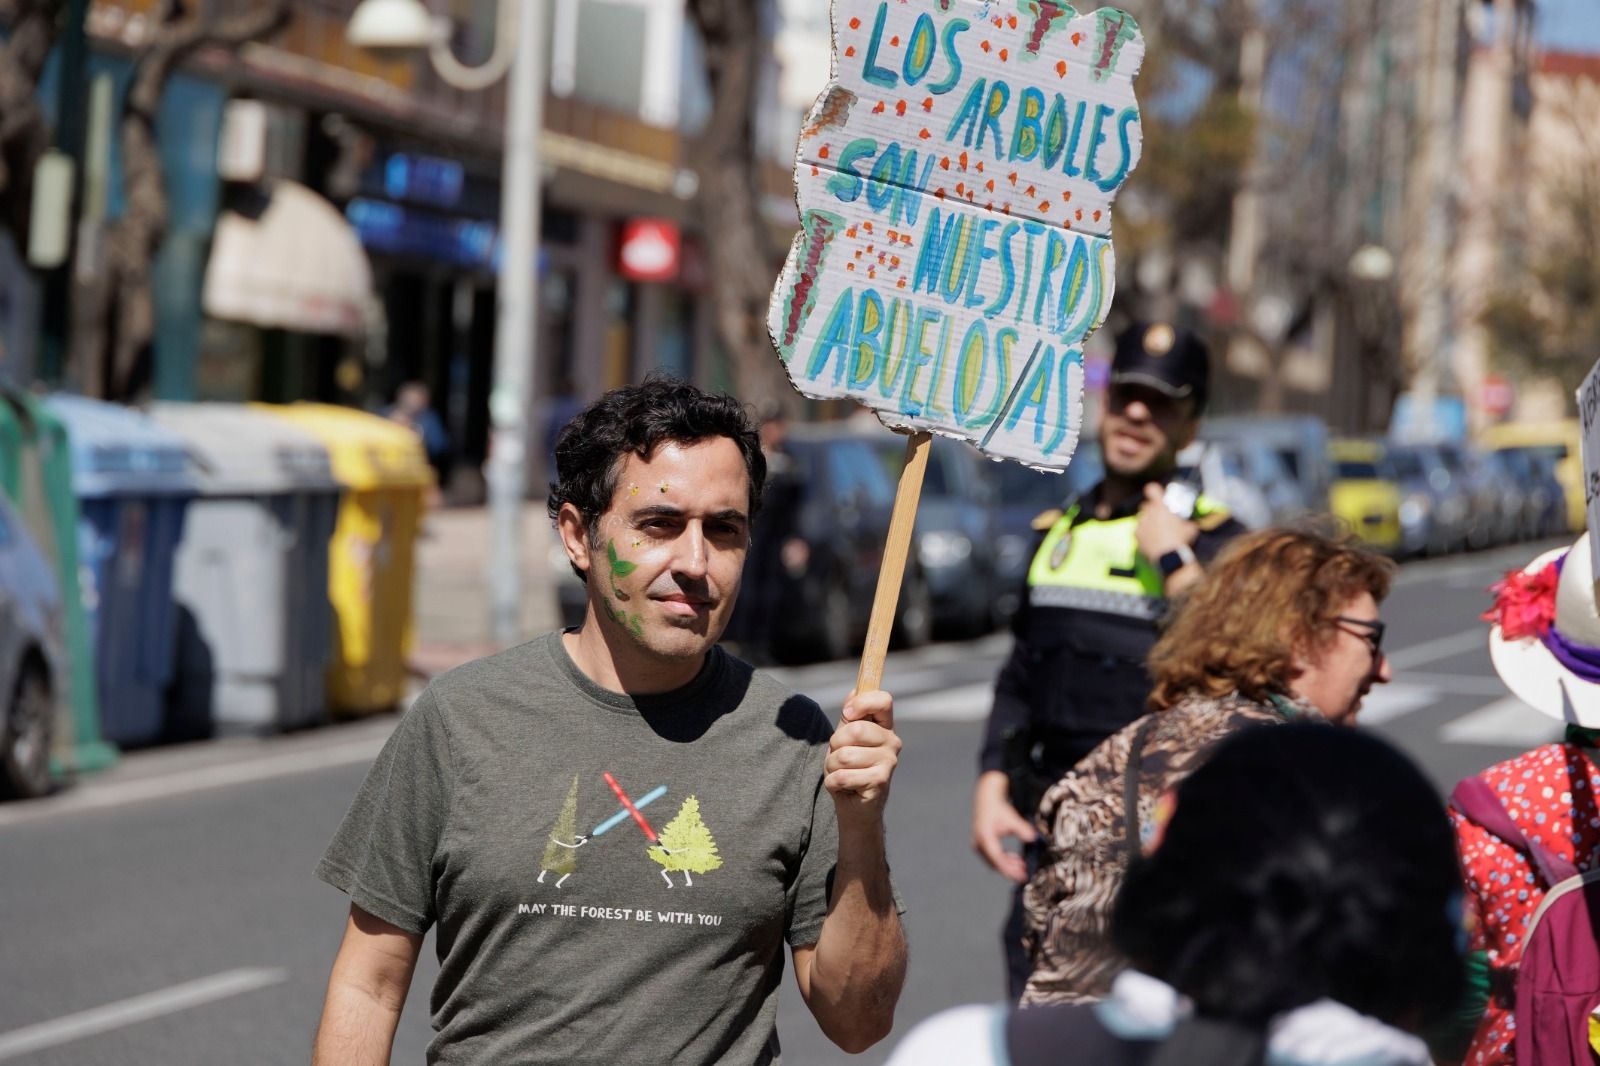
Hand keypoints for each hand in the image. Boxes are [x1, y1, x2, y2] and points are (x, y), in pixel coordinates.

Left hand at [826, 690, 900, 814]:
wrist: (855, 806)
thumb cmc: (850, 768)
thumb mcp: (846, 738)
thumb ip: (850, 716)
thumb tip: (854, 691)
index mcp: (884, 727)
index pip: (883, 700)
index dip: (862, 702)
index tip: (848, 713)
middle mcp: (892, 742)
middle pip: (855, 730)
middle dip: (835, 745)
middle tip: (839, 757)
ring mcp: (888, 762)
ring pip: (844, 756)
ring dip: (832, 766)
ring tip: (841, 773)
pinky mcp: (880, 781)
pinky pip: (843, 776)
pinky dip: (833, 783)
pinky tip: (842, 787)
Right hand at [972, 770, 1035, 882]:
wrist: (986, 801)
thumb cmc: (998, 809)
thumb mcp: (1012, 818)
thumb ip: (1022, 829)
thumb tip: (1032, 838)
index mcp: (985, 836)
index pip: (997, 858)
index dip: (1009, 869)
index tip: (1020, 875)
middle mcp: (979, 843)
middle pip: (995, 863)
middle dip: (1010, 869)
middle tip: (1024, 874)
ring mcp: (979, 845)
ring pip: (993, 862)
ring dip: (1007, 865)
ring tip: (1023, 866)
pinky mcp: (982, 846)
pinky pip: (993, 857)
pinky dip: (1004, 860)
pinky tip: (1016, 859)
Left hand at [1134, 482, 1198, 562]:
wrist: (1169, 558)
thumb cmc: (1181, 541)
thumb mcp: (1191, 528)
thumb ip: (1189, 521)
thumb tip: (1195, 522)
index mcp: (1160, 507)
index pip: (1152, 489)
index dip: (1154, 491)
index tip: (1156, 494)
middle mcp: (1148, 513)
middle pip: (1146, 505)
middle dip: (1152, 509)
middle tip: (1160, 517)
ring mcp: (1141, 524)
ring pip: (1142, 518)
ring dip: (1148, 522)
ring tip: (1157, 531)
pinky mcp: (1137, 535)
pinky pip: (1138, 531)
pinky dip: (1143, 534)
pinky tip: (1152, 540)